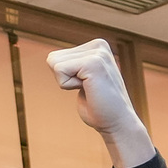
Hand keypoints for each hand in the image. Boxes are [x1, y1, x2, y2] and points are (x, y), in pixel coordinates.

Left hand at [46, 39, 154, 167]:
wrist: (116, 122)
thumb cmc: (97, 105)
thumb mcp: (82, 77)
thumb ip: (72, 64)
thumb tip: (51, 58)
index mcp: (96, 46)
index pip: (55, 56)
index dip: (64, 76)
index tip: (85, 85)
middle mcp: (99, 45)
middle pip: (52, 58)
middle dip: (64, 78)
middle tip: (87, 89)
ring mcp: (98, 53)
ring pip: (54, 63)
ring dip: (67, 82)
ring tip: (88, 89)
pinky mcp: (93, 63)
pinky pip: (59, 70)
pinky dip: (68, 85)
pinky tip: (88, 90)